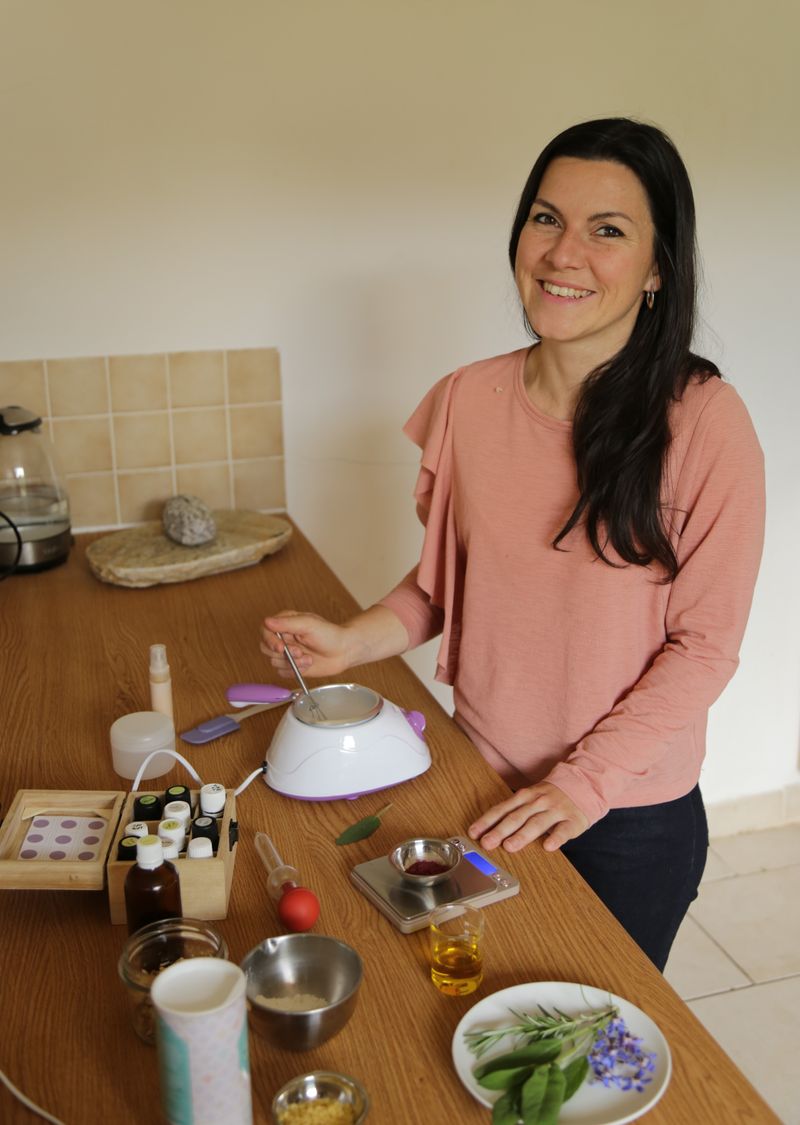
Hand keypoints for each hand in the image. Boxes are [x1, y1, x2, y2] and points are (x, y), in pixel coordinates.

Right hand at [260, 611, 353, 679]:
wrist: (344, 651)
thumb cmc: (330, 634)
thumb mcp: (309, 624)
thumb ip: (287, 623)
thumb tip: (268, 621)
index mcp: (286, 623)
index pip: (265, 630)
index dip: (270, 640)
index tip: (280, 647)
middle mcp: (284, 638)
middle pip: (266, 648)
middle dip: (283, 653)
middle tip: (299, 652)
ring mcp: (287, 652)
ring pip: (274, 662)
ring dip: (292, 662)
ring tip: (308, 658)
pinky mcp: (292, 666)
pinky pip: (283, 672)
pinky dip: (295, 671)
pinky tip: (308, 664)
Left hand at [468, 782, 588, 853]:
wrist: (583, 784)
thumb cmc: (550, 796)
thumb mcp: (530, 797)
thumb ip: (513, 811)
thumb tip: (489, 828)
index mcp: (525, 797)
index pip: (502, 809)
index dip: (487, 821)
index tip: (473, 833)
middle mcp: (538, 802)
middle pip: (516, 817)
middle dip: (500, 830)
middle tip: (487, 843)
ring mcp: (556, 810)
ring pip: (537, 823)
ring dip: (522, 835)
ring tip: (510, 846)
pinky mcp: (573, 820)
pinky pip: (563, 830)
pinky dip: (556, 838)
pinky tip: (548, 846)